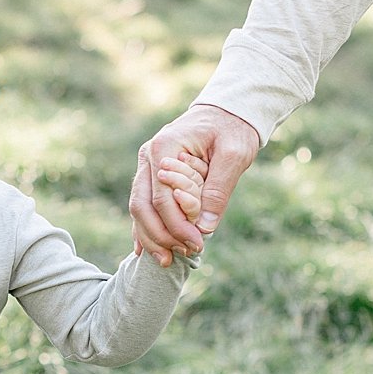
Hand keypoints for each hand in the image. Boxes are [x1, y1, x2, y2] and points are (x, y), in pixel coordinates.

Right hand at [130, 104, 259, 264]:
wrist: (227, 112)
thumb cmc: (233, 129)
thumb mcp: (234, 155)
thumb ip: (219, 189)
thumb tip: (205, 227)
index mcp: (164, 147)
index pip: (162, 197)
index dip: (176, 225)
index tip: (196, 245)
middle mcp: (149, 156)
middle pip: (142, 205)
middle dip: (159, 235)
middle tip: (178, 257)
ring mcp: (147, 165)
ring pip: (138, 207)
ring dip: (150, 236)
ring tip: (165, 261)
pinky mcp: (152, 175)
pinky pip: (143, 205)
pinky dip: (145, 228)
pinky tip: (146, 251)